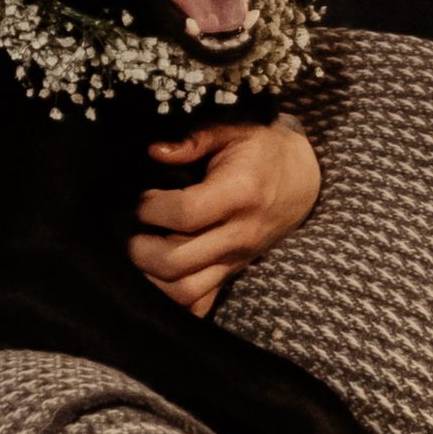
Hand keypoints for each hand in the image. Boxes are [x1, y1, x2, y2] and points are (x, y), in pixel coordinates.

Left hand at [133, 119, 320, 315]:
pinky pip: (201, 303)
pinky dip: (172, 300)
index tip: (140, 198)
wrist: (303, 178)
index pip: (186, 214)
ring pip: (186, 291)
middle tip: (129, 230)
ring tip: (137, 253)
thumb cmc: (263, 150)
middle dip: (141, 249)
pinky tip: (153, 279)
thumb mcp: (234, 130)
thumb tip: (155, 151)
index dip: (152, 208)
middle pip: (178, 261)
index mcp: (240, 194)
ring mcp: (236, 259)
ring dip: (152, 279)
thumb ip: (193, 140)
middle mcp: (239, 234)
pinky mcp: (233, 272)